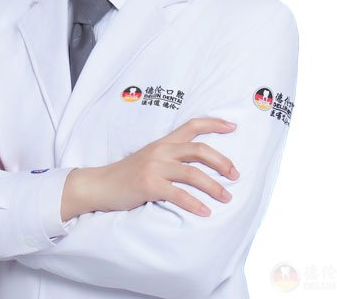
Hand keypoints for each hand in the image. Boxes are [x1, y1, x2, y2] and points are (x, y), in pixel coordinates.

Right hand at [61, 118, 238, 219]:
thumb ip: (169, 156)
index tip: (233, 126)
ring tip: (227, 198)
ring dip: (214, 187)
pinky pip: (178, 195)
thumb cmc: (127, 174)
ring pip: (193, 173)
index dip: (214, 123)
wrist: (100, 185)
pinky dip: (195, 204)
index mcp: (163, 142)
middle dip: (222, 162)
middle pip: (199, 150)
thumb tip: (196, 164)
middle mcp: (161, 150)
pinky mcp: (149, 185)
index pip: (192, 125)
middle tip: (236, 175)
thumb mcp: (149, 158)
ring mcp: (154, 167)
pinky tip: (205, 212)